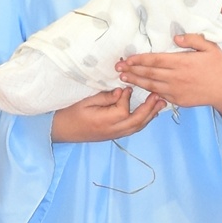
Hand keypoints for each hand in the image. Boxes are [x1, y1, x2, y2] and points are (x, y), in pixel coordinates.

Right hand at [49, 86, 166, 142]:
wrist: (61, 131)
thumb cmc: (70, 114)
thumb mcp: (85, 102)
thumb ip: (105, 97)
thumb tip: (121, 92)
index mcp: (104, 121)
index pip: (124, 110)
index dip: (127, 98)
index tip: (126, 86)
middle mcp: (112, 130)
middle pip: (137, 121)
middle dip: (149, 108)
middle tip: (158, 95)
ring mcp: (114, 135)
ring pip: (137, 127)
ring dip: (150, 116)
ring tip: (160, 104)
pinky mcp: (114, 135)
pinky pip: (133, 129)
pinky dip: (143, 121)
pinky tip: (149, 113)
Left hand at [118, 34, 221, 126]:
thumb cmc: (218, 66)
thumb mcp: (209, 47)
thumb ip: (192, 40)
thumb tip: (175, 37)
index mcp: (181, 62)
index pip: (154, 60)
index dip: (139, 60)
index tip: (127, 59)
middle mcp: (176, 77)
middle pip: (148, 73)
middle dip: (131, 70)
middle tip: (117, 68)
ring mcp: (176, 90)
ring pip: (151, 86)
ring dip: (135, 82)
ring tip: (123, 78)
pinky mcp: (178, 100)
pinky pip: (159, 95)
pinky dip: (148, 92)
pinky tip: (139, 88)